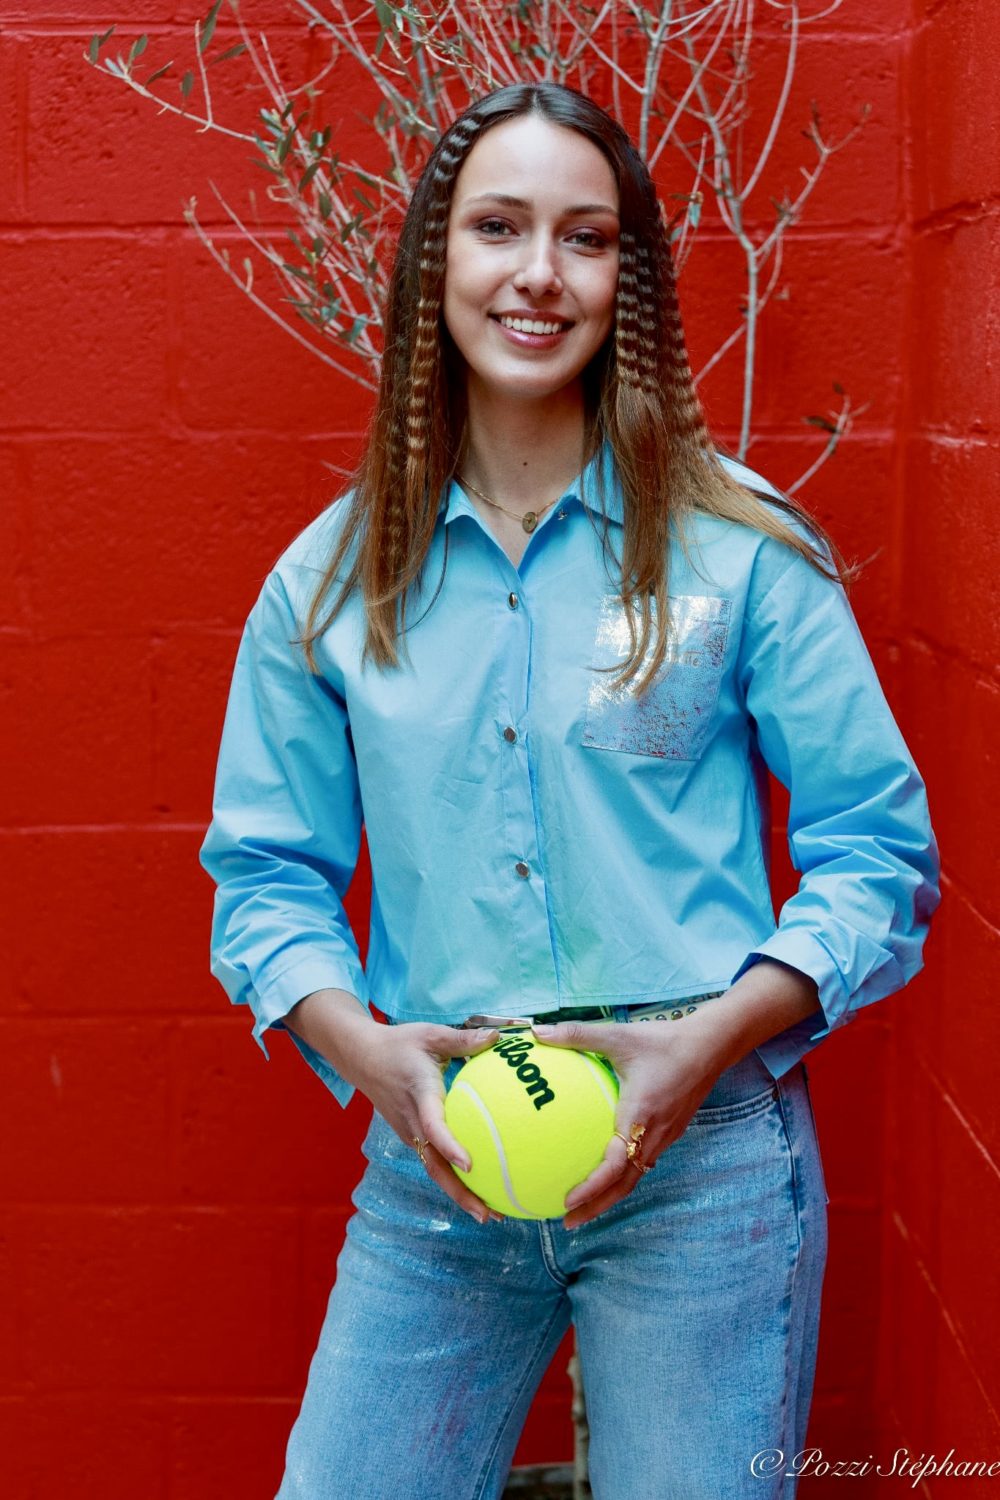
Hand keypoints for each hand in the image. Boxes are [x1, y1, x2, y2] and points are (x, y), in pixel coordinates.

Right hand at [344, 1021, 504, 1224]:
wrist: (361, 1058)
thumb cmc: (399, 1044)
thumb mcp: (430, 1034)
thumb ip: (463, 1039)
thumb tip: (498, 1038)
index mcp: (420, 1094)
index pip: (433, 1126)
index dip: (451, 1146)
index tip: (470, 1165)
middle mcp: (412, 1121)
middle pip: (434, 1165)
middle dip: (460, 1193)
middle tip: (489, 1214)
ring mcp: (409, 1133)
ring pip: (434, 1169)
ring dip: (459, 1193)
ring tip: (491, 1212)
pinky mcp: (411, 1136)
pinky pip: (433, 1160)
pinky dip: (453, 1178)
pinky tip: (478, 1185)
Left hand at [530, 1016, 730, 1227]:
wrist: (711, 1046)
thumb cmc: (664, 1040)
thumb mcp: (618, 1035)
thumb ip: (577, 1034)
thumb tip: (537, 1031)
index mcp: (640, 1116)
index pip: (616, 1166)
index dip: (593, 1188)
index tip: (568, 1200)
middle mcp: (654, 1134)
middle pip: (624, 1185)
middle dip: (596, 1207)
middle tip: (567, 1222)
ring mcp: (665, 1136)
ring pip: (635, 1177)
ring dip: (609, 1196)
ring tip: (582, 1206)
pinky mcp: (670, 1132)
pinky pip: (644, 1161)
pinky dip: (623, 1176)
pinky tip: (606, 1169)